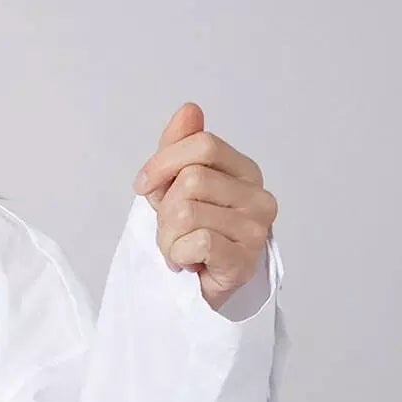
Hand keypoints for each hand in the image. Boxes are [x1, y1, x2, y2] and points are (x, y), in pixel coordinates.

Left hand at [132, 103, 276, 311]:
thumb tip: (189, 110)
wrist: (202, 291)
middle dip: (165, 210)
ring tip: (180, 250)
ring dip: (168, 238)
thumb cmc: (193, 238)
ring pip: (187, 213)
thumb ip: (180, 149)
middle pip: (191, 180)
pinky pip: (198, 242)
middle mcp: (258, 197)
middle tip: (171, 232)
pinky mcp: (244, 260)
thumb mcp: (177, 188)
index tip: (143, 185)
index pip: (203, 145)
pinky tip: (188, 264)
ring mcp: (256, 229)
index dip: (164, 162)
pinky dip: (179, 255)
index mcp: (245, 172)